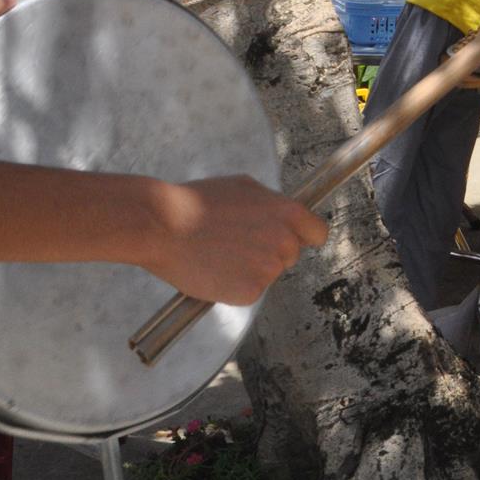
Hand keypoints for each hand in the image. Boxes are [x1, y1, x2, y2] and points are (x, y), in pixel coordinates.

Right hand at [140, 175, 327, 305]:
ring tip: (218, 254)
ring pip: (267, 274)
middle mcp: (285, 242)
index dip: (304, 237)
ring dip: (250, 269)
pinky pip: (248, 292)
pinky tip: (212, 270)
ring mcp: (268, 269)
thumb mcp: (244, 187)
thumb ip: (271, 204)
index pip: (318, 233)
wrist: (162, 226)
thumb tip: (282, 211)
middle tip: (236, 245)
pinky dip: (233, 287)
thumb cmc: (197, 203)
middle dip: (270, 252)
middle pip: (290, 255)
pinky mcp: (250, 292)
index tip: (292, 239)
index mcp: (289, 214)